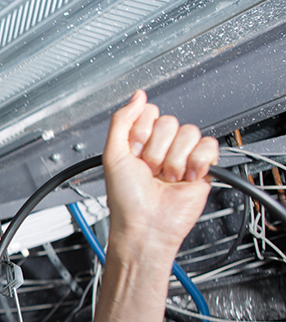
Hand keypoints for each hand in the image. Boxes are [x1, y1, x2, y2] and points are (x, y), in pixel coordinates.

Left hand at [102, 90, 218, 253]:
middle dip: (157, 150)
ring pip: (189, 133)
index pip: (150, 114)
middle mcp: (160, 148)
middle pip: (170, 122)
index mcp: (138, 143)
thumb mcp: (112, 155)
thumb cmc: (126, 199)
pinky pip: (209, 146)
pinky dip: (197, 162)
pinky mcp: (201, 168)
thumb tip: (138, 95)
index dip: (142, 133)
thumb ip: (121, 121)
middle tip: (150, 170)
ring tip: (165, 178)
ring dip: (175, 159)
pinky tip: (185, 178)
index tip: (134, 153)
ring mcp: (181, 157)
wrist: (146, 226)